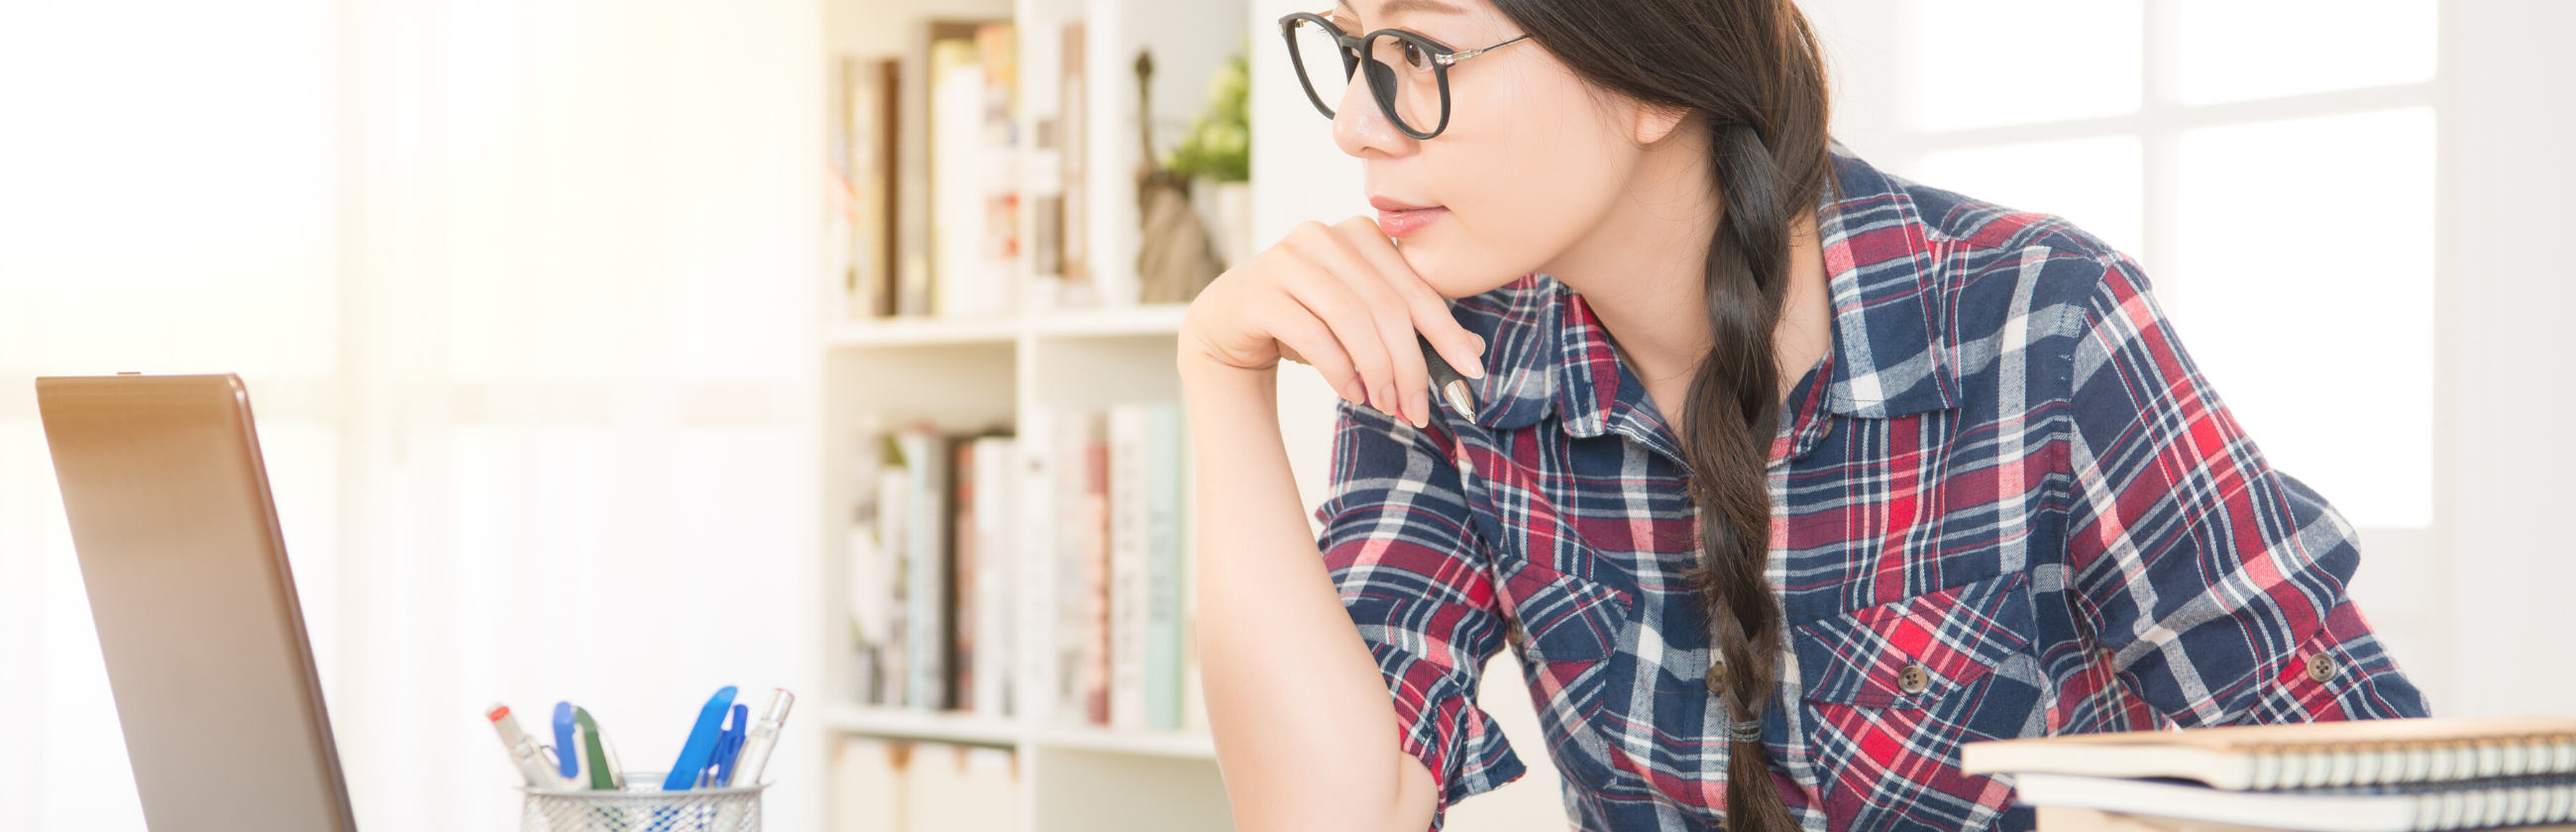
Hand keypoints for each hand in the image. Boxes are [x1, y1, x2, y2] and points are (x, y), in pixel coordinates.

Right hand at [1181, 217, 1487, 427]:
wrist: (1231, 326)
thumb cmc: (1307, 321)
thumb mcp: (1364, 321)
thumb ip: (1413, 327)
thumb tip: (1473, 353)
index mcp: (1360, 233)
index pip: (1414, 287)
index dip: (1447, 332)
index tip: (1471, 373)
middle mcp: (1324, 235)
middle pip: (1387, 306)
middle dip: (1410, 365)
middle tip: (1417, 409)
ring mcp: (1287, 259)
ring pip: (1352, 319)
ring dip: (1377, 371)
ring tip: (1387, 406)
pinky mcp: (1259, 291)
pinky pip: (1313, 335)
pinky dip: (1340, 371)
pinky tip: (1353, 393)